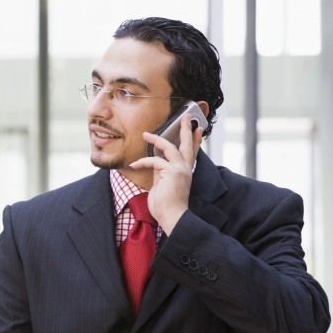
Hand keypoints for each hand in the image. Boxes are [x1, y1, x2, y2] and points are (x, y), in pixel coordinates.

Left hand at [130, 113, 203, 234]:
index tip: (198, 128)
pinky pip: (155, 160)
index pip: (192, 152)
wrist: (172, 216)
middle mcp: (185, 168)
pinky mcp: (171, 172)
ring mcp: (180, 169)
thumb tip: (155, 162)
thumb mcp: (163, 184)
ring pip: (169, 147)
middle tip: (186, 116)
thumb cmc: (166, 205)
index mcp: (185, 171)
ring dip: (156, 139)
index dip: (195, 140)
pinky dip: (143, 161)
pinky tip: (134, 164)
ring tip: (145, 134)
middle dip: (185, 129)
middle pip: (187, 144)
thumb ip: (161, 172)